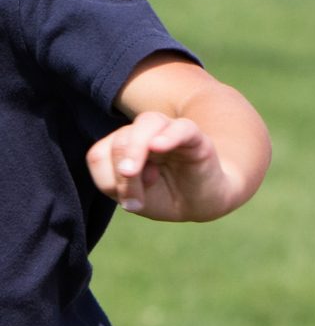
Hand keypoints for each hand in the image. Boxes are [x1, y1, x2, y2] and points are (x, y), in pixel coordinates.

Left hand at [86, 110, 244, 221]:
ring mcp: (170, 133)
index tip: (127, 201)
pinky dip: (168, 135)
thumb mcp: (136, 199)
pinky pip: (181, 128)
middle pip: (121, 138)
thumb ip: (119, 185)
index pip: (100, 153)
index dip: (106, 179)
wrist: (203, 202)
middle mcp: (145, 134)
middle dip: (122, 171)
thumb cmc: (166, 196)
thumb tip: (127, 169)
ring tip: (139, 175)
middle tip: (137, 201)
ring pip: (147, 123)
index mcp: (124, 146)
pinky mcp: (196, 138)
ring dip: (136, 149)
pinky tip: (160, 146)